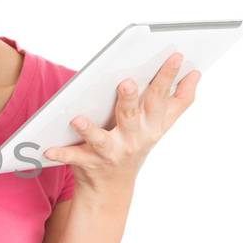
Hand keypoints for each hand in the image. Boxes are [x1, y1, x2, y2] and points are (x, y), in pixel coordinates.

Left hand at [42, 53, 199, 195]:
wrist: (112, 187)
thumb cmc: (136, 145)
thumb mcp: (160, 126)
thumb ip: (179, 100)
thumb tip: (196, 73)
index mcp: (151, 125)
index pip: (160, 96)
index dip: (168, 76)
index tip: (175, 55)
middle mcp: (134, 139)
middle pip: (132, 115)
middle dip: (130, 99)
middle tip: (127, 83)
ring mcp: (112, 153)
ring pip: (101, 140)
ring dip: (89, 130)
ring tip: (76, 119)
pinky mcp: (90, 163)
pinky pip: (74, 157)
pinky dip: (61, 154)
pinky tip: (47, 149)